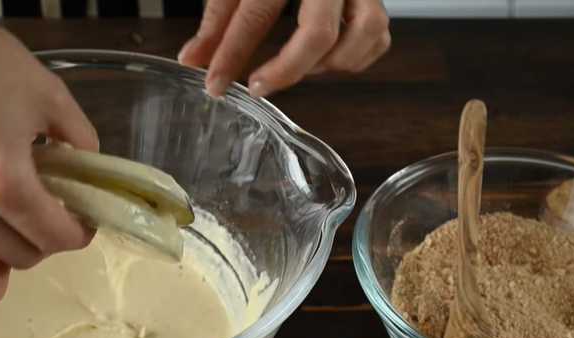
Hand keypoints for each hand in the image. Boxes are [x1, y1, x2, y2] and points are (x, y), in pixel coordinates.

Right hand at [0, 0, 97, 309]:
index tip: (79, 222)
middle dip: (42, 242)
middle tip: (43, 217)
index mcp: (2, 179)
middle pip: (20, 258)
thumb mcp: (48, 94)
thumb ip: (80, 140)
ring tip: (1, 254)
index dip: (79, 233)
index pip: (56, 238)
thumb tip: (90, 172)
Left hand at [177, 0, 390, 98]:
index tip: (215, 84)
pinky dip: (356, 55)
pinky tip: (324, 58)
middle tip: (258, 85)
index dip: (231, 55)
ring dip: (331, 63)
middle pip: (319, 32)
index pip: (255, 15)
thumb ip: (218, 16)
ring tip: (299, 67)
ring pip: (365, 32)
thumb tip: (194, 59)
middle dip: (286, 70)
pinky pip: (379, 33)